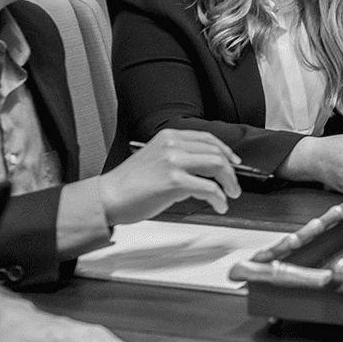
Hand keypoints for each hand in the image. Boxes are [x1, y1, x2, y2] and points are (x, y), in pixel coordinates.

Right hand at [100, 129, 241, 223]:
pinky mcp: (174, 181)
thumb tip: (205, 172)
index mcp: (169, 136)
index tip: (234, 162)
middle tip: (234, 185)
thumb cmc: (129, 183)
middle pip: (216, 153)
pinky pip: (209, 188)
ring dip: (229, 182)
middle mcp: (173, 145)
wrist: (108, 197)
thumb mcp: (156, 158)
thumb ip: (180, 159)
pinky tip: (219, 205)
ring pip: (217, 166)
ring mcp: (174, 162)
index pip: (208, 138)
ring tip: (230, 195)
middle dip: (231, 171)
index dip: (226, 151)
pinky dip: (219, 198)